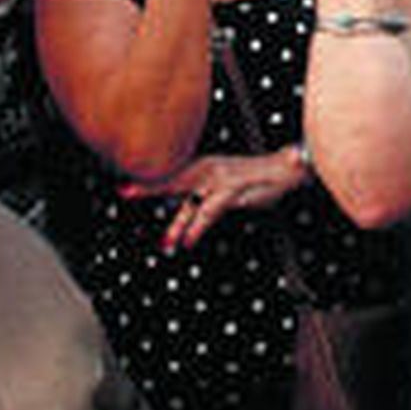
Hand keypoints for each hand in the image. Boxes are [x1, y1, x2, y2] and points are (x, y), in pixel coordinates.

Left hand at [120, 148, 304, 253]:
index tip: (124, 185)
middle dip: (148, 187)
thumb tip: (183, 206)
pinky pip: (210, 211)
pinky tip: (190, 242)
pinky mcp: (233, 189)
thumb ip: (203, 194)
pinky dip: (198, 227)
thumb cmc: (257, 178)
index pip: (172, 172)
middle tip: (124, 192)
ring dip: (176, 223)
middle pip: (173, 179)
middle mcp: (208, 168)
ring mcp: (220, 178)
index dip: (149, 179)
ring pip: (190, 199)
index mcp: (204, 165)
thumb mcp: (225, 183)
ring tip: (165, 245)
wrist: (286, 167)